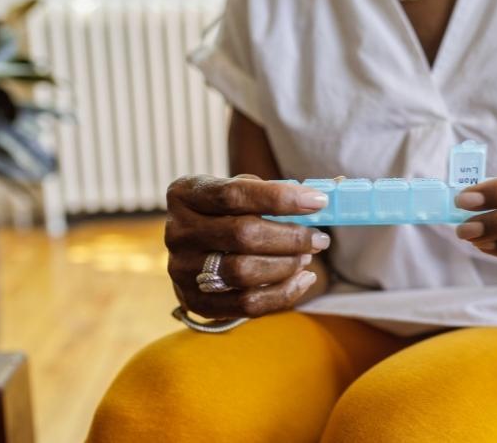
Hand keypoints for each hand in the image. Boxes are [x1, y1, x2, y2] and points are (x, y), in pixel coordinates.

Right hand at [165, 174, 330, 319]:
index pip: (234, 194)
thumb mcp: (239, 192)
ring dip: (287, 265)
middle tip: (319, 238)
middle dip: (291, 237)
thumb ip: (270, 192)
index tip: (318, 201)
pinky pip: (246, 304)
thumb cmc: (228, 214)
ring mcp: (182, 269)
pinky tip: (303, 279)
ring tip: (307, 257)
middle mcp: (177, 231)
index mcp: (185, 194)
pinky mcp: (195, 301)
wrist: (195, 252)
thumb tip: (319, 198)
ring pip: (244, 272)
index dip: (280, 198)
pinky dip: (283, 293)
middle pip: (242, 235)